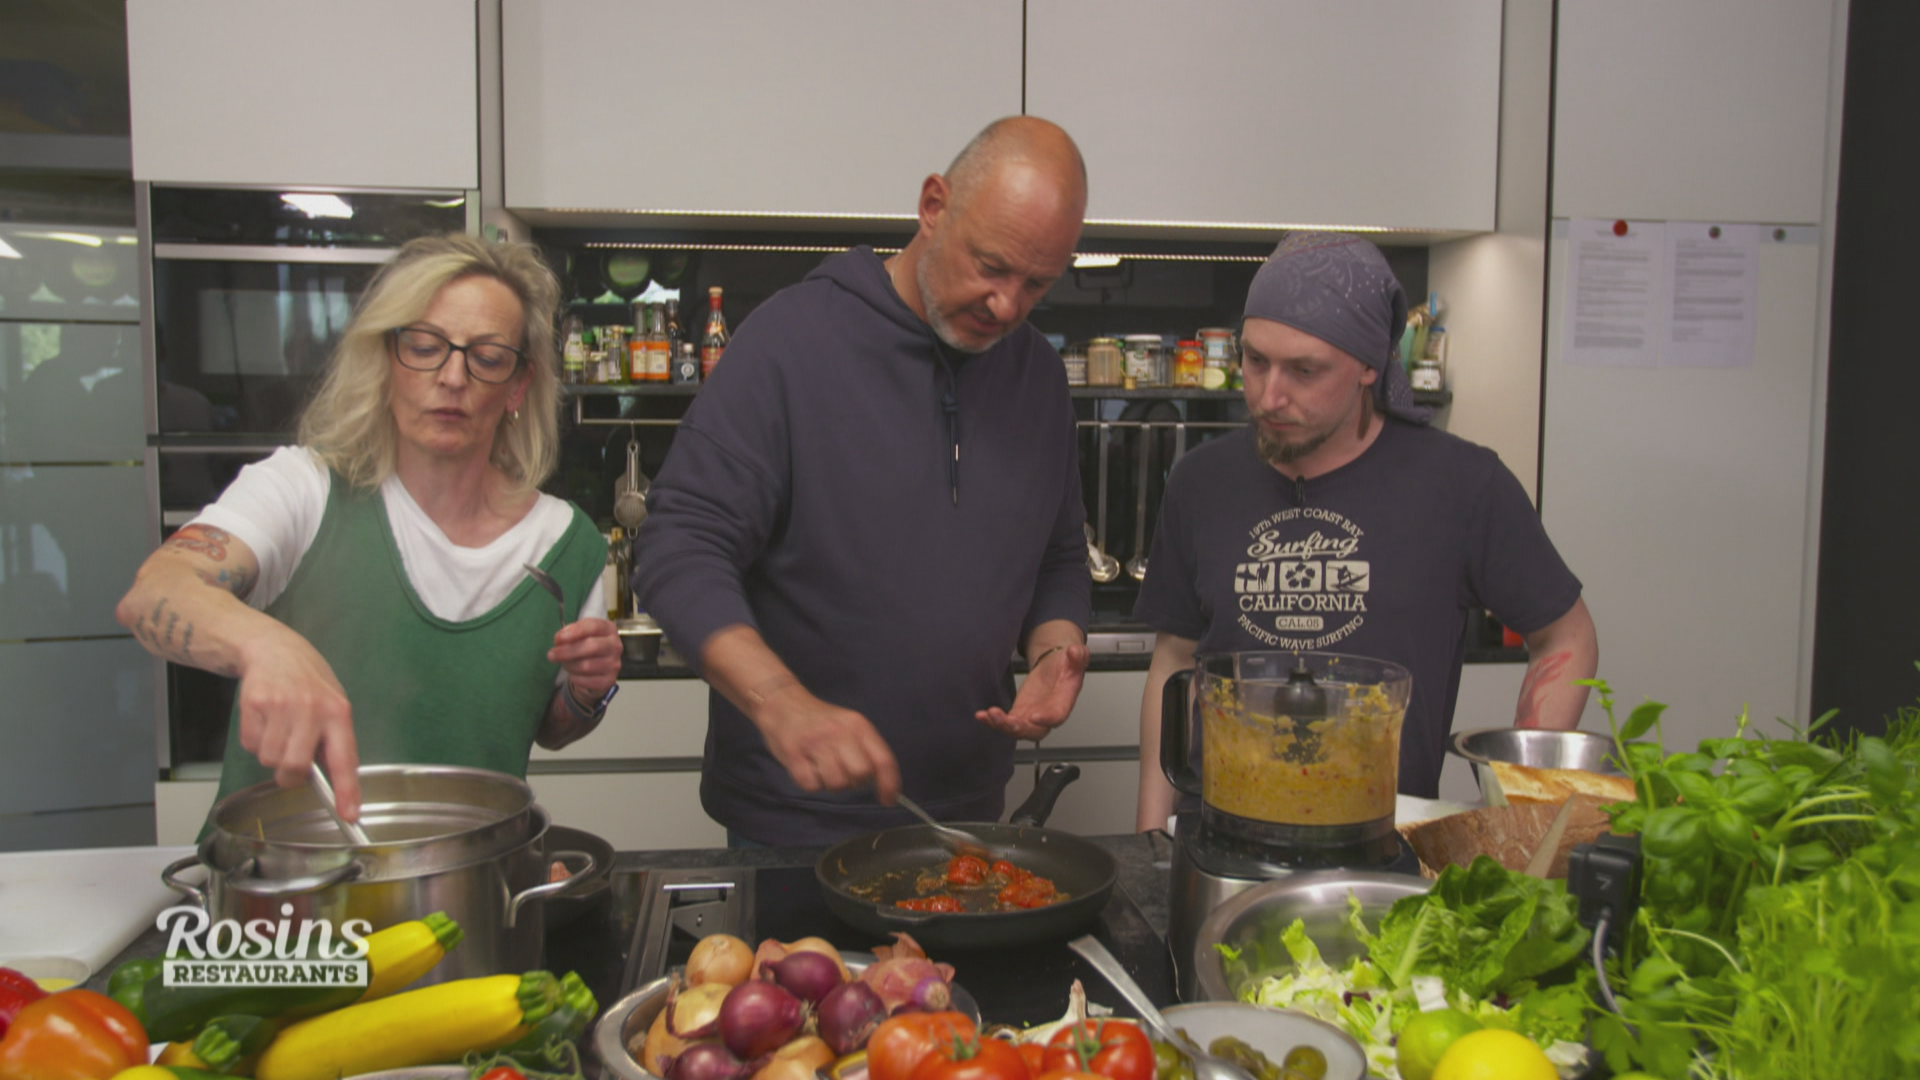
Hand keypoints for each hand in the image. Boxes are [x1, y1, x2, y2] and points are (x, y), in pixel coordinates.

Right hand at [234, 626, 361, 817]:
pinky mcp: (254, 704)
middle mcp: (311, 710)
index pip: (345, 759)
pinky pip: (250, 744)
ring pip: (269, 759)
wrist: (275, 649)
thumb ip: (333, 740)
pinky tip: (265, 720)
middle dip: (289, 775)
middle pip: (294, 768)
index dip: (347, 790)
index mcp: (338, 713)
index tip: (350, 815)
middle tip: (291, 762)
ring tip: (279, 730)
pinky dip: (255, 741)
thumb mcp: (333, 705)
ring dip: (271, 754)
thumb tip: (333, 782)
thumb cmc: (309, 682)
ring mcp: (280, 706)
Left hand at [549, 617, 622, 705]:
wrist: (596, 669)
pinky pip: (587, 681)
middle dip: (567, 651)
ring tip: (564, 664)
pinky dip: (575, 678)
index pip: (594, 626)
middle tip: (551, 655)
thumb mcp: (578, 635)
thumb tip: (560, 639)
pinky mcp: (610, 680)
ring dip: (570, 665)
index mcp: (608, 629)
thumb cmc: (586, 647)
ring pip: (587, 665)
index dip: (575, 631)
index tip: (558, 638)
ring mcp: (615, 664)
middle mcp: (615, 645)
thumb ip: (569, 633)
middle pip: (591, 646)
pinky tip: (573, 674)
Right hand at [754, 684, 901, 803]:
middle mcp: (839, 733)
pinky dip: (812, 783)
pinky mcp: (794, 755)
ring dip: (831, 783)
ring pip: (837, 784)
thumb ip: (867, 749)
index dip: (889, 784)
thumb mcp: (849, 726)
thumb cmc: (821, 721)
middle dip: (855, 781)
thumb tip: (884, 783)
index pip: (883, 760)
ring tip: (823, 768)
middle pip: (861, 774)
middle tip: (843, 771)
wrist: (783, 705)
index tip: (889, 800)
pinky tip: (807, 768)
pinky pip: (812, 786)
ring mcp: (816, 744)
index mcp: (858, 725)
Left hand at [976, 642, 1089, 739]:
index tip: (1036, 717)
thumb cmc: (1067, 666)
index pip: (1058, 715)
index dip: (1048, 718)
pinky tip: (981, 715)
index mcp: (1064, 702)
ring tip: (989, 715)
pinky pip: (1005, 723)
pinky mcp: (1019, 714)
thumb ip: (1077, 656)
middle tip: (1007, 721)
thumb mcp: (1076, 656)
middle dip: (1019, 729)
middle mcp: (1048, 714)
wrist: (1057, 668)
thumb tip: (1074, 651)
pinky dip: (992, 721)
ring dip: (1002, 725)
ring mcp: (1032, 717)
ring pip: (1017, 730)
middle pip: (1035, 731)